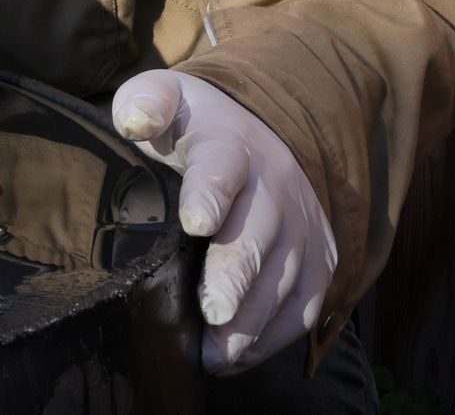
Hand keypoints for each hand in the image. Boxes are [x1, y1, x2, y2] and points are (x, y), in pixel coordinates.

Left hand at [112, 69, 336, 373]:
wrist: (258, 130)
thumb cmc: (194, 125)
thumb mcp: (165, 97)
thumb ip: (146, 103)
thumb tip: (136, 120)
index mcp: (228, 146)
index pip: (221, 168)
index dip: (210, 195)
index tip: (195, 222)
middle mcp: (274, 188)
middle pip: (258, 235)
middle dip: (237, 276)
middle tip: (213, 312)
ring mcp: (301, 226)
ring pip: (285, 278)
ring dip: (254, 320)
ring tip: (216, 354)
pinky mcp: (318, 259)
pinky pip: (305, 304)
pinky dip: (276, 336)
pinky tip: (238, 358)